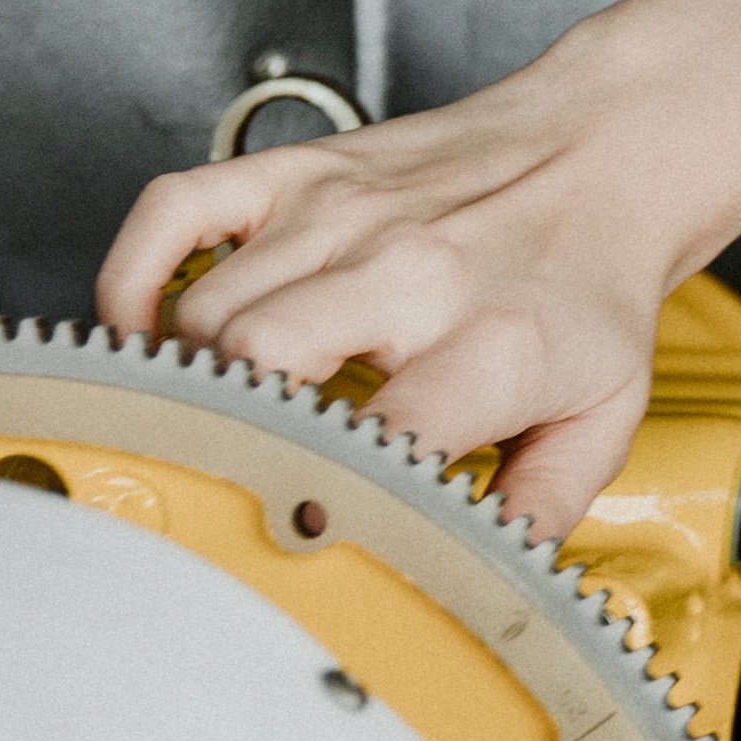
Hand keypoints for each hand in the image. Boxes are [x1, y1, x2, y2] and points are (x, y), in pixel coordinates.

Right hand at [91, 0, 740, 533]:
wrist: (606, 152)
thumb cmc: (590, 286)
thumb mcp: (603, 418)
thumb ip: (539, 511)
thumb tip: (477, 588)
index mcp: (489, 345)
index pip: (376, 438)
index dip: (323, 498)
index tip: (302, 536)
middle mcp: (407, 272)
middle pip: (255, 360)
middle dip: (234, 436)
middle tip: (239, 477)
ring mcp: (341, 215)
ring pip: (207, 309)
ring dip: (193, 379)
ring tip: (218, 419)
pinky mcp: (298, 173)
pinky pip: (170, 213)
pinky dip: (134, 278)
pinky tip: (152, 336)